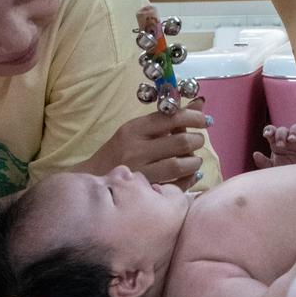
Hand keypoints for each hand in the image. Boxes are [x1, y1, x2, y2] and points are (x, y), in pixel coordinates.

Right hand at [85, 98, 207, 187]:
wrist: (91, 180)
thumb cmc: (118, 153)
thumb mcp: (137, 131)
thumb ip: (167, 120)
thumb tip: (200, 104)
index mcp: (133, 129)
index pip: (171, 117)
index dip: (194, 117)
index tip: (204, 120)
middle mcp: (136, 149)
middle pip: (180, 142)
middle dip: (197, 140)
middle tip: (198, 141)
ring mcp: (140, 172)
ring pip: (179, 165)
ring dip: (194, 161)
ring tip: (194, 160)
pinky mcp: (144, 192)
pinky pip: (175, 186)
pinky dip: (189, 180)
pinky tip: (190, 175)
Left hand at [251, 124, 295, 168]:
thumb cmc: (285, 175)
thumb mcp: (273, 170)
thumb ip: (264, 163)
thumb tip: (255, 154)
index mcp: (277, 143)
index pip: (272, 131)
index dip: (269, 130)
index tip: (266, 135)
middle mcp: (288, 140)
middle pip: (283, 130)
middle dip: (280, 134)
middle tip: (280, 145)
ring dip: (293, 132)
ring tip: (292, 140)